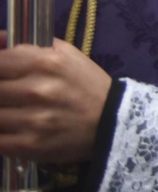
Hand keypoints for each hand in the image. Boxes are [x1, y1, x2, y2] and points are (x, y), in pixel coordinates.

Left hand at [0, 36, 112, 161]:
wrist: (112, 120)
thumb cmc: (85, 84)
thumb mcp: (65, 55)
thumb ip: (29, 47)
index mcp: (45, 62)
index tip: (3, 74)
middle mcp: (36, 90)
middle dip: (1, 92)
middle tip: (8, 95)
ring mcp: (31, 120)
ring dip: (0, 112)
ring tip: (12, 110)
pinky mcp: (28, 145)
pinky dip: (0, 133)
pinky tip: (9, 129)